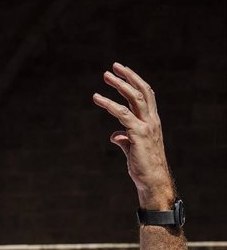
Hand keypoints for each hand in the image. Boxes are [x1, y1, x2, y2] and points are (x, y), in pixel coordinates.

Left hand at [93, 62, 175, 209]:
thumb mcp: (132, 149)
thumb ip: (124, 140)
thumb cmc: (142, 166)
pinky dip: (109, 104)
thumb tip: (116, 136)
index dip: (135, 81)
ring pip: (134, 99)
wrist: (152, 180)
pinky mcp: (138, 134)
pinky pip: (122, 114)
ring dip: (119, 85)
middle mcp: (151, 121)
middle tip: (112, 68)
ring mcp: (146, 126)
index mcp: (152, 121)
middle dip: (127, 78)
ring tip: (106, 77)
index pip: (146, 95)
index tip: (122, 71)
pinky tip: (98, 98)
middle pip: (141, 92)